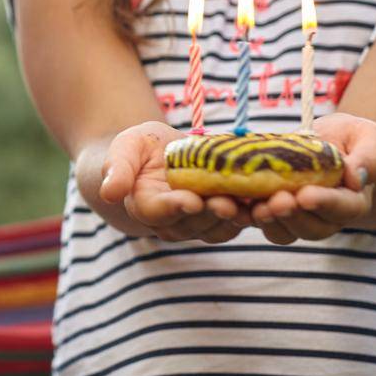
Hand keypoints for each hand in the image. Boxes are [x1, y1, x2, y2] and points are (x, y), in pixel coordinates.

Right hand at [99, 121, 246, 243]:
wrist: (159, 158)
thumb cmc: (138, 150)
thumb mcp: (125, 148)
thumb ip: (117, 169)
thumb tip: (109, 193)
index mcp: (145, 205)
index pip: (158, 211)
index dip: (175, 207)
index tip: (191, 200)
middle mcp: (172, 222)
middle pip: (193, 223)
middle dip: (212, 213)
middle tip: (228, 202)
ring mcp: (198, 224)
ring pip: (218, 227)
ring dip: (236, 218)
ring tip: (252, 203)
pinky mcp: (221, 219)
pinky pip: (238, 222)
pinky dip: (252, 214)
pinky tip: (265, 201)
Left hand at [248, 114, 375, 243]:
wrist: (332, 144)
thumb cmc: (354, 140)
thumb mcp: (371, 138)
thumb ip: (371, 157)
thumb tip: (356, 176)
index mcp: (353, 201)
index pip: (342, 208)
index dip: (324, 203)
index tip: (306, 195)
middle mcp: (325, 218)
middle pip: (310, 227)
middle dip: (292, 216)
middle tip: (276, 201)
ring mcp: (297, 218)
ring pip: (283, 231)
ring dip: (268, 221)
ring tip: (255, 207)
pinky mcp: (271, 210)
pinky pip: (257, 221)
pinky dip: (244, 214)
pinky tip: (232, 202)